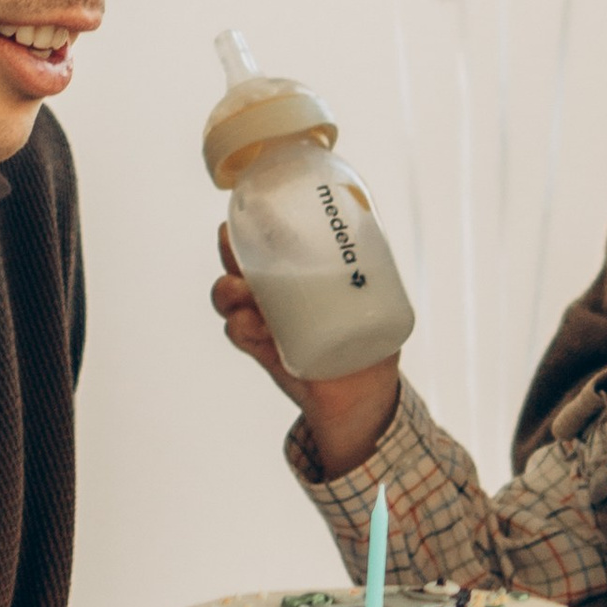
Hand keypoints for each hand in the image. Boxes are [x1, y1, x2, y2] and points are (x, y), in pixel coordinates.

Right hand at [213, 229, 397, 478]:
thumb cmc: (371, 343)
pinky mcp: (264, 351)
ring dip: (228, 289)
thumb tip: (373, 226)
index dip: (255, 224)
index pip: (271, 242)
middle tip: (232, 243)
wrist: (365, 396)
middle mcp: (276, 292)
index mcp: (300, 273)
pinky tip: (252, 325)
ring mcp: (266, 321)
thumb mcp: (379, 301)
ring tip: (242, 293)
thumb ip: (377, 269)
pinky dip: (240, 326)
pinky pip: (240, 334)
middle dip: (230, 249)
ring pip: (231, 297)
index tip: (256, 211)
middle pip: (241, 263)